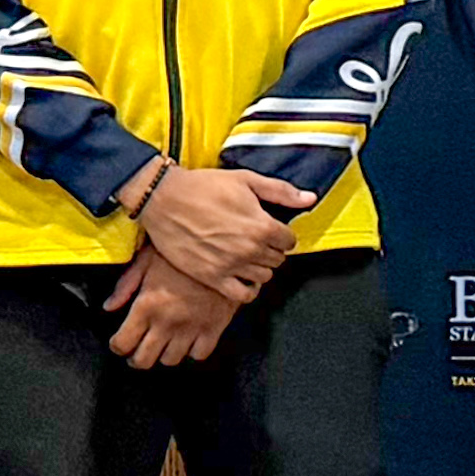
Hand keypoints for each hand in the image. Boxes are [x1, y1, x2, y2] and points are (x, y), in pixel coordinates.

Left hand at [103, 249, 241, 367]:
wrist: (221, 250)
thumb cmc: (180, 252)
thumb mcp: (146, 260)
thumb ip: (125, 285)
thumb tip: (108, 307)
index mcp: (146, 306)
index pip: (122, 343)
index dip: (117, 346)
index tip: (120, 342)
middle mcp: (166, 323)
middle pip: (143, 360)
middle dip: (136, 358)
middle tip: (138, 350)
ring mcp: (191, 328)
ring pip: (170, 360)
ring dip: (164, 354)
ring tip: (164, 343)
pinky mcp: (214, 328)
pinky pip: (199, 355)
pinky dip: (192, 351)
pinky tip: (189, 339)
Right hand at [136, 159, 305, 299]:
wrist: (163, 199)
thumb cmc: (204, 186)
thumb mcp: (246, 180)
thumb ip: (281, 192)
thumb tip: (310, 199)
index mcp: (262, 226)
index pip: (289, 241)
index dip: (281, 234)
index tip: (269, 229)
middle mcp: (250, 250)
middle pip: (277, 259)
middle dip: (270, 249)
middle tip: (255, 240)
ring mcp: (231, 266)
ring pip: (263, 277)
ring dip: (258, 267)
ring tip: (245, 255)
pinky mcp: (212, 277)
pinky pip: (243, 295)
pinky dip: (246, 288)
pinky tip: (239, 275)